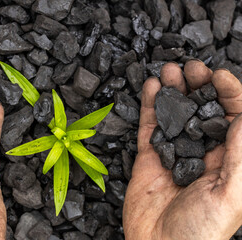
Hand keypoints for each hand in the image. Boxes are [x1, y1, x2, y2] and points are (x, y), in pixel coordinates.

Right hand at [123, 61, 241, 238]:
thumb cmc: (201, 232)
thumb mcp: (232, 195)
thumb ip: (240, 155)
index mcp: (230, 162)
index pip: (234, 118)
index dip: (229, 94)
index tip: (218, 76)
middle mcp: (203, 154)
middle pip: (203, 111)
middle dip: (200, 86)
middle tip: (191, 68)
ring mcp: (174, 154)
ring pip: (176, 114)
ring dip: (175, 90)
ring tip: (170, 71)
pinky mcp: (149, 158)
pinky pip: (150, 126)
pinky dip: (151, 105)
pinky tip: (153, 87)